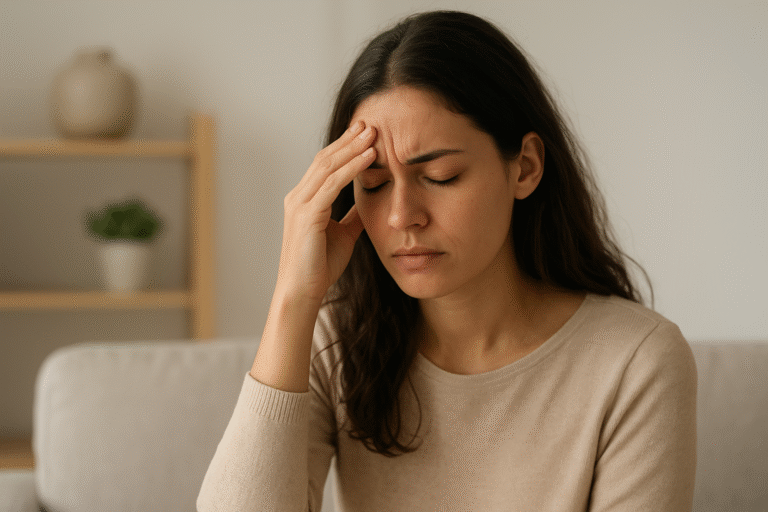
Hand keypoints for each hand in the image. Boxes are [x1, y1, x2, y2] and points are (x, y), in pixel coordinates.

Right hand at [275, 121, 376, 302]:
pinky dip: (352, 168)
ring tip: (373, 133)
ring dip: (352, 148)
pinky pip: (332, 184)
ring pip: (328, 166)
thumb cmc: (320, 266)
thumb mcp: (343, 234)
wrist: (303, 292)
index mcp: (304, 200)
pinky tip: (369, 157)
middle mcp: (298, 197)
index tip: (365, 133)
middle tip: (370, 123)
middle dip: (348, 139)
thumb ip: (352, 215)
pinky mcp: (307, 215)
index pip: (325, 165)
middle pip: (325, 158)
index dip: (344, 147)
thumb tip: (367, 202)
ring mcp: (300, 204)